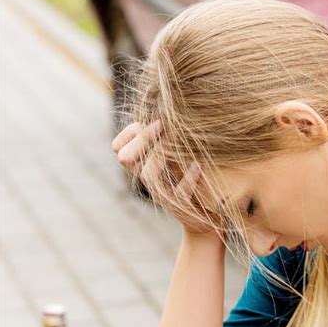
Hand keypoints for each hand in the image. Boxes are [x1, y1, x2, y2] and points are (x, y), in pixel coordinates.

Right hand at [111, 121, 220, 236]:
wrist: (208, 221)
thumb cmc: (194, 182)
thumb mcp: (179, 157)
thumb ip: (169, 138)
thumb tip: (167, 106)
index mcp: (145, 165)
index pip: (120, 147)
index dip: (130, 132)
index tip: (153, 121)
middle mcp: (149, 180)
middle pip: (126, 157)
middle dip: (142, 139)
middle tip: (162, 123)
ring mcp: (163, 194)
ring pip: (147, 174)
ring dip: (160, 153)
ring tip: (175, 138)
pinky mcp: (182, 207)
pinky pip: (179, 193)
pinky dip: (188, 178)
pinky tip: (197, 165)